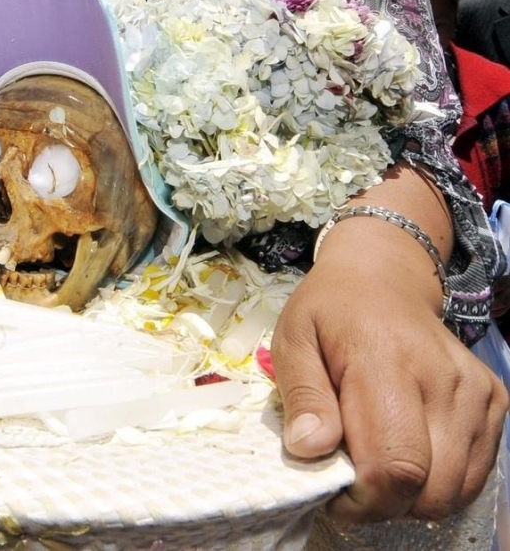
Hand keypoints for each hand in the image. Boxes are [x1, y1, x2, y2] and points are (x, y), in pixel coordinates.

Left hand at [271, 253, 507, 522]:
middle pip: (431, 489)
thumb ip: (302, 395)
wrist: (382, 278)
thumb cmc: (329, 311)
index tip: (333, 493)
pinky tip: (406, 446)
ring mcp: (476, 391)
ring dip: (412, 496)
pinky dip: (439, 479)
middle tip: (350, 478)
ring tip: (375, 458)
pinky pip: (473, 474)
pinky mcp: (494, 400)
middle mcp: (444, 378)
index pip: (394, 464)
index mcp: (386, 361)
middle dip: (385, 503)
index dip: (364, 499)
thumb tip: (309, 450)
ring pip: (455, 491)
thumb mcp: (293, 340)